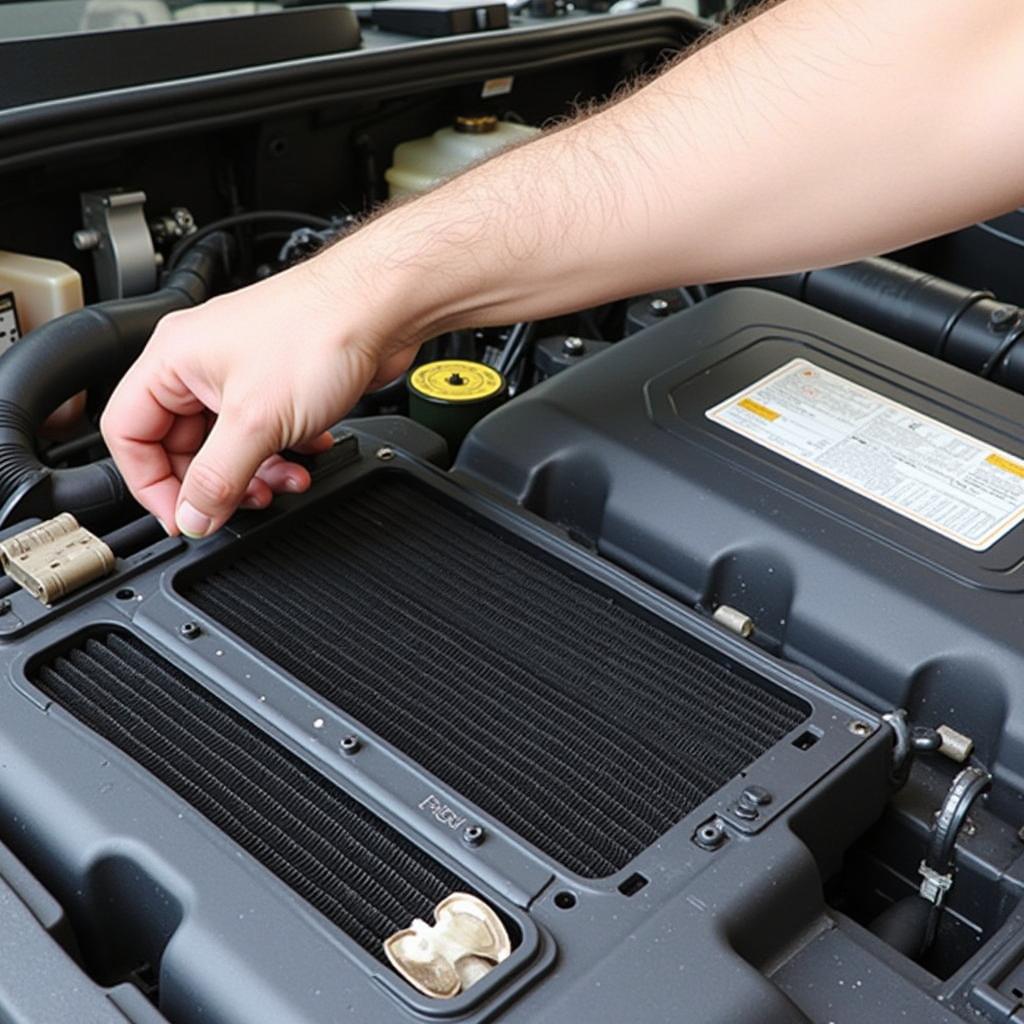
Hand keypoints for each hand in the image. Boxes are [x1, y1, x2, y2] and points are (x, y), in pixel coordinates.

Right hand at [101, 257, 415, 537]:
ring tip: (286, 481)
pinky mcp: (281, 383)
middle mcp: (201, 364)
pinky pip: (267, 432)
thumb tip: (194, 517)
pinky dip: (285, 452)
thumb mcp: (256, 422)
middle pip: (182, 445)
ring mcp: (243, 372)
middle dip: (217, 481)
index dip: (151, 483)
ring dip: (258, 472)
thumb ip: (218, 478)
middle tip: (244, 503)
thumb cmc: (319, 332)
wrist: (381, 308)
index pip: (129, 434)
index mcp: (172, 360)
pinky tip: (311, 453)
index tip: (184, 516)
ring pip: (230, 444)